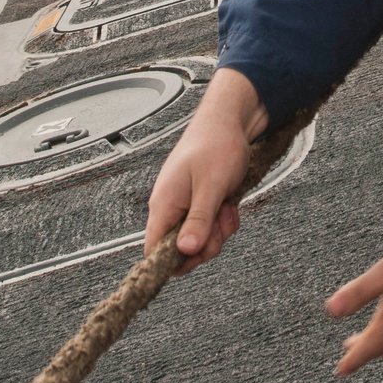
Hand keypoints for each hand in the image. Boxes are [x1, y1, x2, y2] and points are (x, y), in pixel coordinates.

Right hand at [144, 68, 268, 273]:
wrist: (229, 121)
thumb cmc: (217, 145)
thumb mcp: (211, 187)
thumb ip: (198, 221)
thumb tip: (185, 251)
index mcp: (164, 205)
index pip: (154, 251)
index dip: (172, 262)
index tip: (196, 254)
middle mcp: (170, 208)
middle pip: (181, 250)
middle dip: (206, 243)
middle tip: (220, 221)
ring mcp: (185, 206)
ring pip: (199, 239)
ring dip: (218, 230)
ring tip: (226, 206)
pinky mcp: (199, 203)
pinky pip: (210, 226)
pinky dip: (223, 220)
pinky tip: (229, 203)